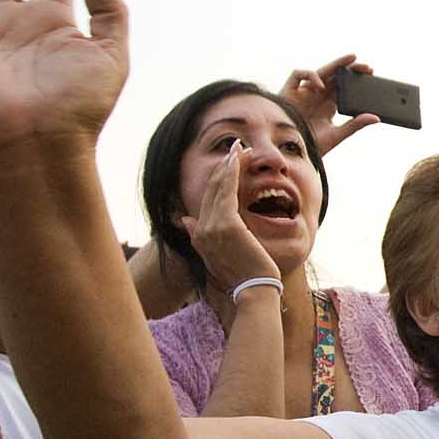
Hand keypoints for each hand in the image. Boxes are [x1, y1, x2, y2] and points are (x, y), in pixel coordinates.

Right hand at [180, 140, 280, 292]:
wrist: (254, 290)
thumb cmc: (244, 276)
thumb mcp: (218, 256)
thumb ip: (201, 236)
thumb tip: (184, 218)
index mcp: (198, 236)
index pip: (205, 200)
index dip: (216, 179)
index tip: (229, 164)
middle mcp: (200, 229)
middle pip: (210, 189)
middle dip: (223, 166)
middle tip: (236, 148)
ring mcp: (211, 226)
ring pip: (218, 186)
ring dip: (229, 164)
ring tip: (240, 148)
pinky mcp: (226, 224)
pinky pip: (227, 190)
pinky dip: (232, 171)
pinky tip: (239, 158)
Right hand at [280, 56, 378, 154]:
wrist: (289, 152)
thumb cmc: (311, 144)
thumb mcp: (337, 134)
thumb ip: (355, 124)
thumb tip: (376, 117)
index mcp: (328, 104)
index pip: (344, 86)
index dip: (356, 79)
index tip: (371, 75)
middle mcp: (317, 95)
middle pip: (336, 76)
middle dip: (351, 68)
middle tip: (368, 67)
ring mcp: (304, 92)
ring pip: (321, 71)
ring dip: (336, 63)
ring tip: (351, 59)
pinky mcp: (289, 91)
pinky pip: (298, 74)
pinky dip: (310, 76)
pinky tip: (321, 86)